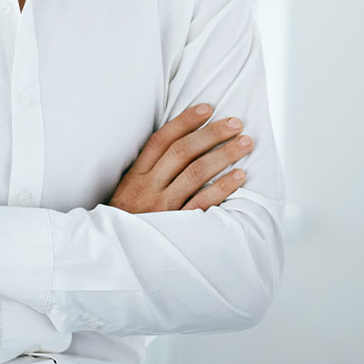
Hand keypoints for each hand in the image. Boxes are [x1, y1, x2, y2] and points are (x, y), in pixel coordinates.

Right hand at [108, 104, 250, 213]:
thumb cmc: (129, 219)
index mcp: (136, 175)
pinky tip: (240, 176)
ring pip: (196, 173)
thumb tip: (181, 144)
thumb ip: (149, 170)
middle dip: (211, 134)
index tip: (207, 107)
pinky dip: (223, 188)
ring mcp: (163, 206)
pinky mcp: (177, 225)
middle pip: (182, 152)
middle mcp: (148, 187)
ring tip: (245, 143)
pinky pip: (203, 202)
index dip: (184, 121)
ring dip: (223, 155)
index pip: (161, 140)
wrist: (118, 255)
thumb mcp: (128, 191)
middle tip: (235, 122)